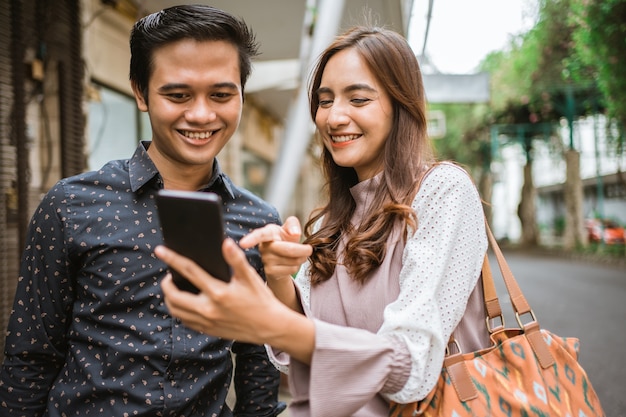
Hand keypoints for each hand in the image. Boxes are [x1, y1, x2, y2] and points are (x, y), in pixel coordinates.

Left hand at [157, 238, 288, 343]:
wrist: (269, 326)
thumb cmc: (261, 300)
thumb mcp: (250, 277)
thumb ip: (236, 259)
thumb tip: (225, 242)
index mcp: (218, 293)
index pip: (189, 271)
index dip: (172, 259)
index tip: (160, 250)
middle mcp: (209, 309)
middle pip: (174, 296)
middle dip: (166, 283)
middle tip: (170, 275)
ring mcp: (206, 322)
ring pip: (176, 311)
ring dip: (170, 298)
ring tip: (175, 287)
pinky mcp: (208, 330)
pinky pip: (185, 321)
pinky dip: (179, 310)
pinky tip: (185, 302)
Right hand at [239, 216, 312, 280]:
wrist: (283, 256)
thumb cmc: (285, 238)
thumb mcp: (289, 227)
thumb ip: (293, 224)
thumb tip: (295, 233)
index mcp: (267, 233)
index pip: (259, 235)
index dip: (251, 239)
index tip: (243, 244)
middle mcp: (264, 247)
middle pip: (288, 249)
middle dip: (303, 250)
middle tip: (309, 249)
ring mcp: (265, 261)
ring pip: (292, 261)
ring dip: (301, 259)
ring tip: (298, 255)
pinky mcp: (270, 272)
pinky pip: (291, 270)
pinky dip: (296, 266)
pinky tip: (291, 263)